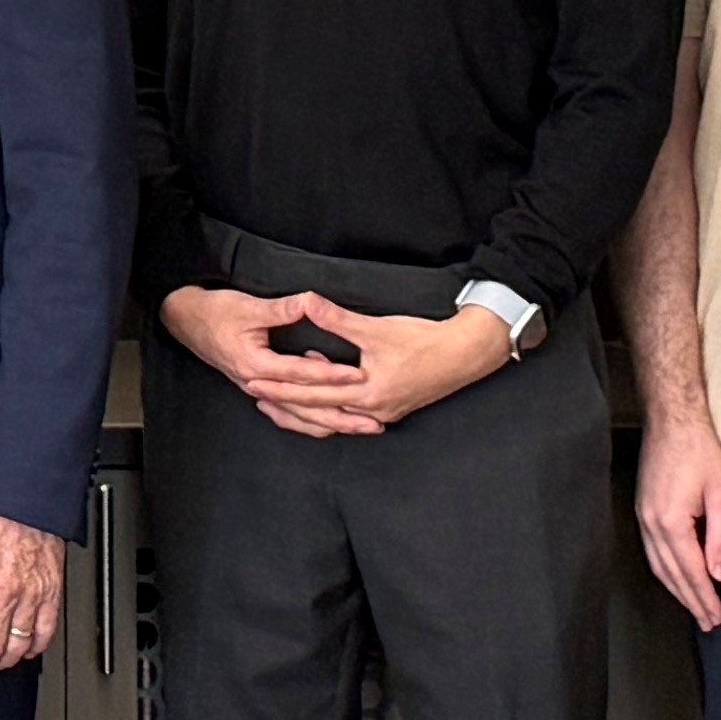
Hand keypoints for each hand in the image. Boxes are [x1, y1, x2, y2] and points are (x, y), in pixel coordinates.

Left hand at [233, 292, 511, 438]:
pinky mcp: (390, 407)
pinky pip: (350, 412)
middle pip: (318, 413)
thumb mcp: (376, 328)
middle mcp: (372, 411)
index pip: (311, 394)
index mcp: (366, 395)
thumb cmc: (424, 341)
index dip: (281, 387)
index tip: (254, 382)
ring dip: (307, 407)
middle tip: (255, 395)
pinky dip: (330, 404)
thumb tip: (307, 302)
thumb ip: (338, 319)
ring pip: (334, 417)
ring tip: (279, 397)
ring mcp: (382, 413)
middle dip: (286, 405)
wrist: (465, 354)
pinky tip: (320, 386)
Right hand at [634, 409, 720, 631]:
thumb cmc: (699, 451)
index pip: (692, 571)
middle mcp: (651, 524)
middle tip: (708, 621)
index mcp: (671, 522)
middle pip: (672, 575)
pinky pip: (652, 552)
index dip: (706, 597)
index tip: (717, 616)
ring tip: (694, 607)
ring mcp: (643, 518)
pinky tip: (676, 578)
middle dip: (691, 601)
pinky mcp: (642, 511)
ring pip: (658, 566)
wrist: (672, 421)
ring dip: (676, 590)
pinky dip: (665, 572)